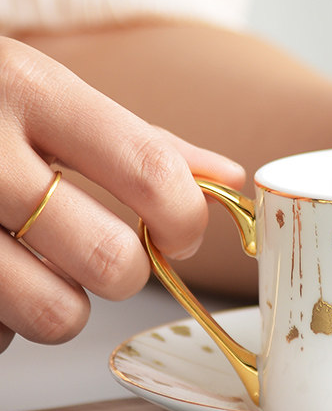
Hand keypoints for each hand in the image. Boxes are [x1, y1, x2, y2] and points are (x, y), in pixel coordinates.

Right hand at [0, 38, 244, 352]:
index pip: (152, 174)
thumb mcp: (47, 96)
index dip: (184, 220)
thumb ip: (142, 142)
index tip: (180, 232)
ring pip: (54, 314)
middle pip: (111, 262)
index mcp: (31, 91)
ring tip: (34, 266)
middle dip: (123, 271)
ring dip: (61, 305)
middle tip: (101, 250)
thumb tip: (230, 177)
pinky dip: (0, 319)